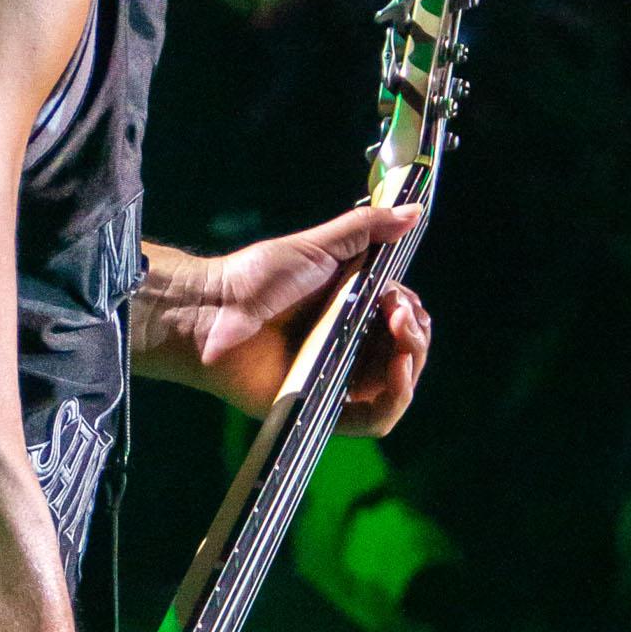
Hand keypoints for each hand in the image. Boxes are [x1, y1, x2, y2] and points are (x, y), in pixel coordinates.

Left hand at [153, 205, 430, 431]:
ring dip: (412, 363)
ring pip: (398, 389)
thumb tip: (415, 211)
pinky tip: (397, 374)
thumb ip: (366, 231)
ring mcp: (339, 381)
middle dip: (416, 333)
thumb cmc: (257, 279)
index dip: (411, 312)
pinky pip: (373, 420)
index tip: (396, 297)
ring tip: (401, 337)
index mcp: (353, 314)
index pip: (404, 322)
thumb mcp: (317, 247)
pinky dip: (395, 399)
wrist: (214, 312)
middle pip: (407, 355)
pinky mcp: (325, 409)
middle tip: (397, 312)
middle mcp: (351, 350)